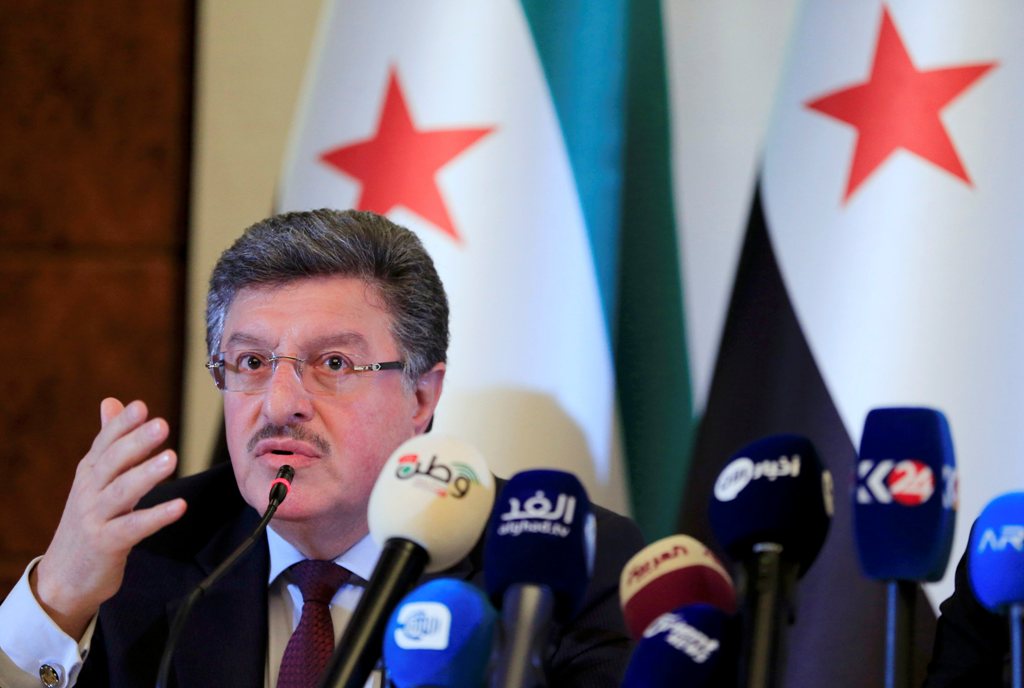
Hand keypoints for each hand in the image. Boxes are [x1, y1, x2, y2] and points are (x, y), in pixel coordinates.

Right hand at [31, 398, 186, 639]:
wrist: (64, 578)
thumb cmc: (89, 521)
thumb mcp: (94, 479)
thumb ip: (108, 441)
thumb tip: (111, 401)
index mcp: (89, 472)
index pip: (105, 443)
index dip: (122, 424)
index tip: (141, 406)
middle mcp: (88, 491)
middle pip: (112, 462)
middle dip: (135, 442)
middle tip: (161, 424)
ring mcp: (94, 518)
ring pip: (121, 492)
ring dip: (146, 474)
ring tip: (172, 458)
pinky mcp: (106, 544)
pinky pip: (133, 528)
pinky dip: (156, 516)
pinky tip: (179, 506)